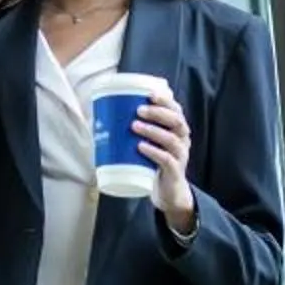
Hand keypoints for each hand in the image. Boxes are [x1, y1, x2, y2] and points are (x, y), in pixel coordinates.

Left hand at [132, 82, 196, 232]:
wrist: (167, 191)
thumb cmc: (154, 160)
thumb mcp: (149, 142)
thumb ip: (136, 128)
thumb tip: (101, 116)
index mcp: (177, 129)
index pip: (176, 110)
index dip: (165, 100)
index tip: (149, 93)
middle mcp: (183, 139)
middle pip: (176, 121)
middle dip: (157, 113)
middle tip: (138, 110)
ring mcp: (181, 156)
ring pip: (171, 139)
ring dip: (153, 130)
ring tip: (134, 126)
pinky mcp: (175, 171)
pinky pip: (167, 160)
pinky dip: (154, 152)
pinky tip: (141, 147)